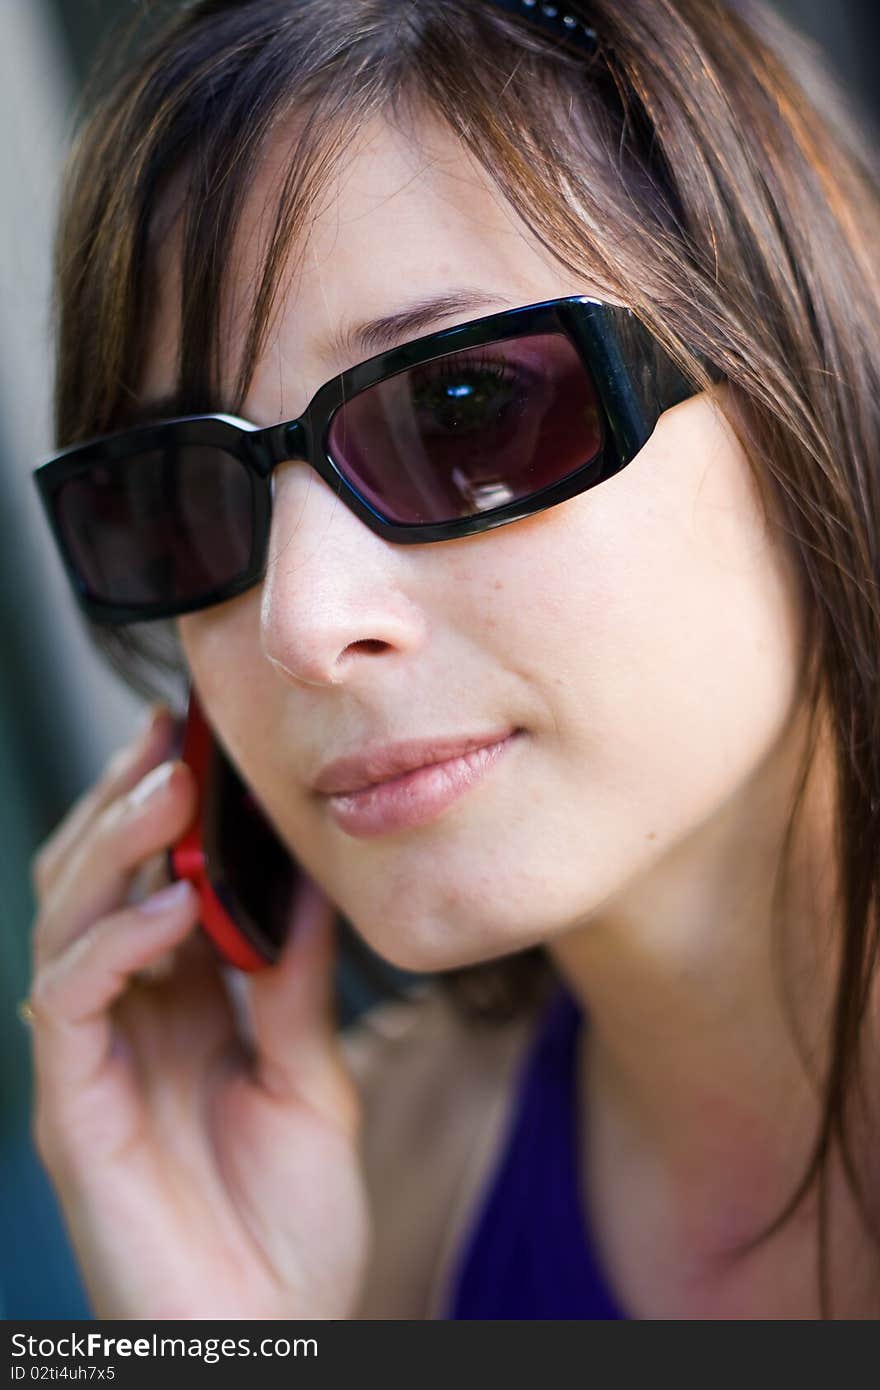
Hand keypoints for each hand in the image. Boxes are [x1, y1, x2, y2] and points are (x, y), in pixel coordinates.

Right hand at [25, 704, 370, 1319]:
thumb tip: (307, 878)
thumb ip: (295, 978)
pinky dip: (115, 943)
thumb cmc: (288, 1219)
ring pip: (67, 923)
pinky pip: (71, 1004)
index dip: (159, 807)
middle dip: (124, 802)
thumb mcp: (308, 1071)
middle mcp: (120, 1021)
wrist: (272, 1337)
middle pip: (91, 884)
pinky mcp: (71, 1108)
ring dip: (113, 847)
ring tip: (169, 788)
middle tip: (169, 735)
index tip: (195, 734)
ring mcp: (89, 1061)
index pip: (145, 881)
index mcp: (172, 1004)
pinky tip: (170, 902)